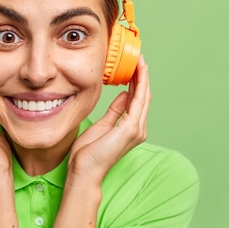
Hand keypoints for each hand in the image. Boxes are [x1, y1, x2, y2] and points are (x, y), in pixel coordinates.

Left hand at [67, 55, 150, 185]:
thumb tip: (124, 95)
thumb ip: (115, 111)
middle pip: (143, 96)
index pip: (137, 100)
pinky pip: (138, 101)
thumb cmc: (88, 154)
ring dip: (142, 77)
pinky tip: (138, 72)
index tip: (134, 66)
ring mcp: (136, 129)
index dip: (137, 82)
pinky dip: (140, 85)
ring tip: (140, 60)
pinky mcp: (131, 128)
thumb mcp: (102, 125)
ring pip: (143, 96)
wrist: (84, 170)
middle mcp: (138, 128)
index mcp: (131, 128)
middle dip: (141, 76)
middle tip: (139, 57)